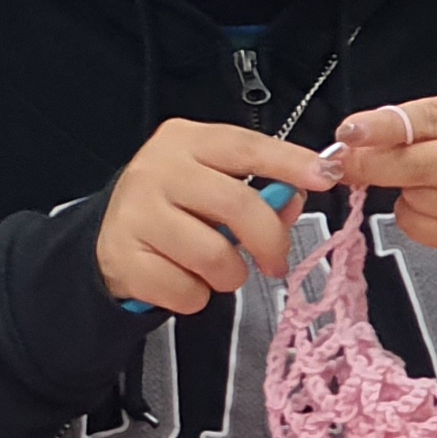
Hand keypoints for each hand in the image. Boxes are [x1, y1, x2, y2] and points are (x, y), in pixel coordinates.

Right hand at [97, 119, 334, 313]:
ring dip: (229, 275)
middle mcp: (157, 170)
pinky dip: (195, 296)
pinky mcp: (124, 258)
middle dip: (271, 241)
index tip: (327, 175)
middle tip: (276, 262)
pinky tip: (182, 279)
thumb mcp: (213, 185)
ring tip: (215, 269)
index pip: (246, 146)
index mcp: (185, 141)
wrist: (109, 236)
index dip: (290, 161)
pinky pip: (187, 291)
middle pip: (238, 205)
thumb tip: (294, 200)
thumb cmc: (173, 206)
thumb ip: (258, 189)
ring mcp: (136, 214)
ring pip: (215, 257)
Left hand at [332, 92, 436, 264]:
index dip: (383, 127)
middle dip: (374, 164)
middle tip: (348, 162)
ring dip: (404, 192)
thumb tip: (360, 135)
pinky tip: (434, 205)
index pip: (433, 120)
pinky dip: (416, 218)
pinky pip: (427, 233)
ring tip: (423, 181)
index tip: (349, 132)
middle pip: (421, 167)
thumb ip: (421, 121)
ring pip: (420, 203)